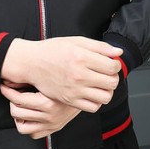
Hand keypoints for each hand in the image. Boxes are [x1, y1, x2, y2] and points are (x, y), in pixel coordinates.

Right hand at [0, 36, 121, 112]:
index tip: (110, 63)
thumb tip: (118, 52)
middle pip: (112, 82)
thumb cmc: (51, 50)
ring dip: (107, 90)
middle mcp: (79, 75)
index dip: (116, 64)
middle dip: (113, 77)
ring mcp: (74, 89)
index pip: (113, 66)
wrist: (31, 63)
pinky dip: (96, 101)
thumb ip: (99, 46)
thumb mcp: (75, 41)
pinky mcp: (69, 100)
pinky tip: (91, 92)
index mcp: (81, 57)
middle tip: (106, 73)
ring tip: (100, 83)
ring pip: (105, 96)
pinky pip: (93, 107)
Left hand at [0, 83, 81, 139]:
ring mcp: (51, 125)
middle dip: (11, 100)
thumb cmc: (66, 80)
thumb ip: (29, 78)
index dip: (7, 91)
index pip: (17, 99)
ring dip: (18, 114)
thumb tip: (8, 79)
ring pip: (21, 125)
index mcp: (48, 102)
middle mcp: (49, 116)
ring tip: (20, 105)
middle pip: (16, 111)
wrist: (87, 92)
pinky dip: (27, 125)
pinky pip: (32, 134)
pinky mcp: (52, 129)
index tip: (4, 85)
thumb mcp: (49, 78)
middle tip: (12, 92)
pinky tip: (29, 115)